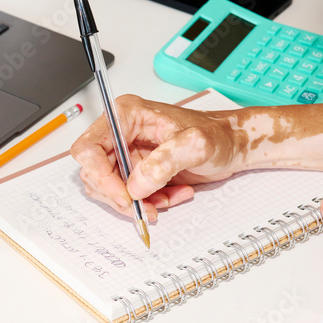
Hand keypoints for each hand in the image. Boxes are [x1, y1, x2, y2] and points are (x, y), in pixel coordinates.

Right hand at [71, 94, 244, 218]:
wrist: (233, 146)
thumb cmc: (218, 135)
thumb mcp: (196, 144)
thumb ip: (165, 161)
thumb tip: (136, 184)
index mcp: (126, 115)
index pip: (88, 148)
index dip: (100, 175)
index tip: (124, 195)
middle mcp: (120, 133)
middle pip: (94, 173)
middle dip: (120, 195)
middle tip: (145, 207)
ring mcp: (126, 153)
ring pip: (109, 189)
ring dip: (136, 202)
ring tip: (164, 199)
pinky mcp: (135, 171)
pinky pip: (128, 196)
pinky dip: (147, 203)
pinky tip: (170, 196)